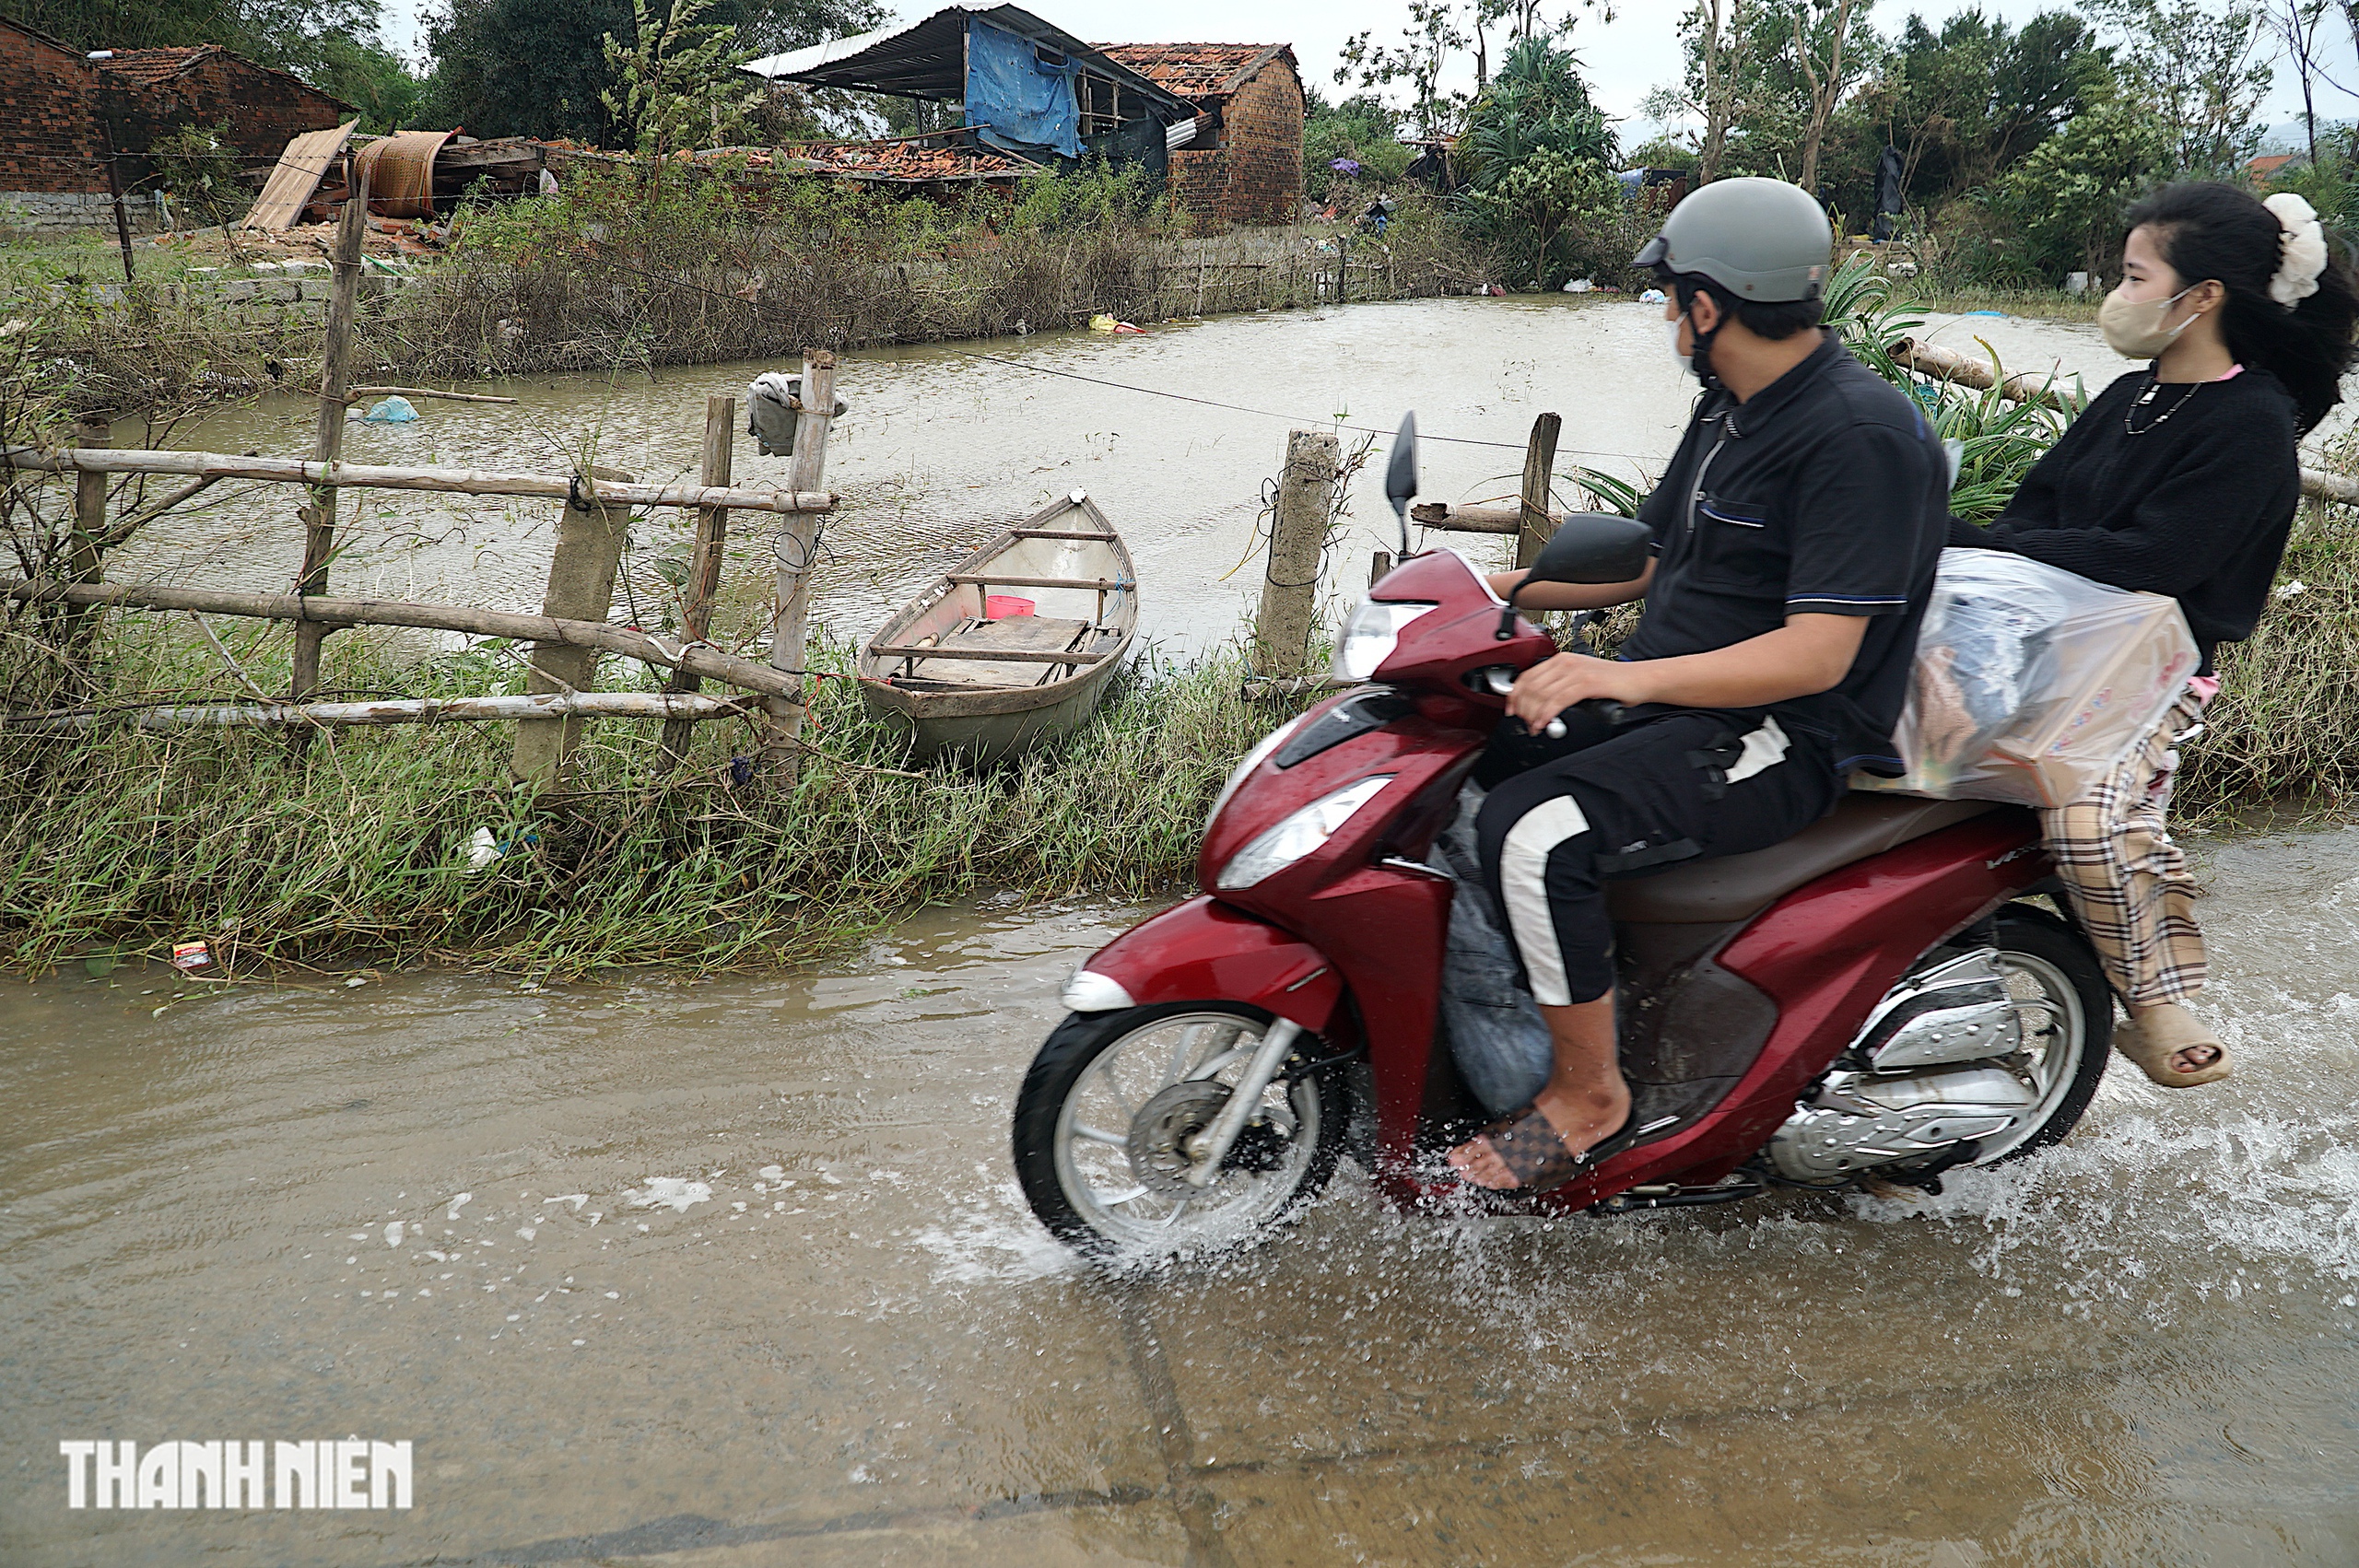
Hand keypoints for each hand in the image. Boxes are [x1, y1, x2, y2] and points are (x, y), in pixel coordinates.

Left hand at [1507, 652, 1655, 731]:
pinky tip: (1544, 724)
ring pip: (1542, 695)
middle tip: (1525, 723)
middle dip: (1523, 708)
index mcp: (1561, 659)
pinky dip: (1547, 715)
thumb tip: (1537, 705)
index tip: (1512, 709)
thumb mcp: (1578, 681)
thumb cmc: (1612, 683)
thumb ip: (1558, 688)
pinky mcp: (1588, 683)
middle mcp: (1566, 662)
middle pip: (1531, 686)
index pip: (1527, 676)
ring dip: (1533, 715)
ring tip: (1535, 727)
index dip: (1515, 695)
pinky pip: (1558, 701)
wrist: (1639, 680)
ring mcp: (1577, 671)